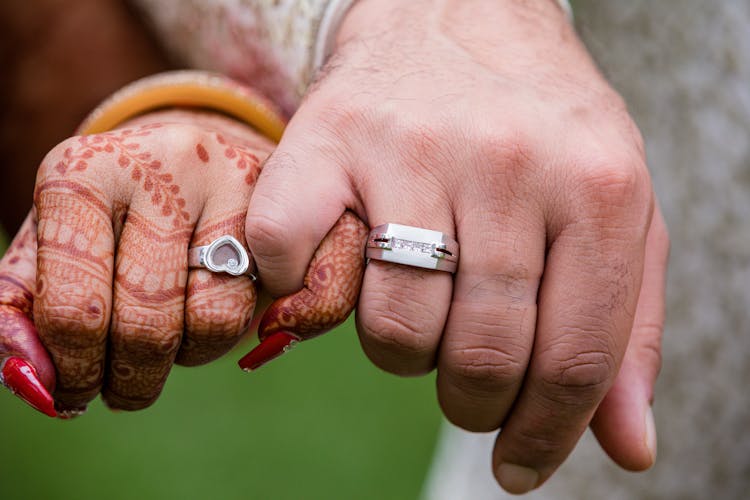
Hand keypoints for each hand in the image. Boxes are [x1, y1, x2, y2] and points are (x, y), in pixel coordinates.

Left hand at [0, 109, 366, 415]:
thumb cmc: (108, 217)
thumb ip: (16, 314)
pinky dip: (241, 336)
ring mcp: (231, 177)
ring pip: (216, 320)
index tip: (70, 389)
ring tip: (169, 344)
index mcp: (81, 171)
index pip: (75, 307)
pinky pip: (272, 304)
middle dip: (129, 378)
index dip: (71, 369)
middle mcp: (161, 161)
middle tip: (122, 389)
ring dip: (188, 356)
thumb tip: (30, 378)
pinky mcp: (282, 204)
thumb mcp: (47, 251)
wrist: (180, 160)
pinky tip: (215, 321)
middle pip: (147, 321)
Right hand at [244, 0, 668, 492]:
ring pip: (395, 327)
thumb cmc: (541, 123)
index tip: (517, 466)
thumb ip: (628, 325)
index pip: (577, 359)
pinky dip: (302, 290)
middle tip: (464, 382)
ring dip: (400, 353)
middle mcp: (507, 161)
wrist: (455, 11)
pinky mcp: (326, 135)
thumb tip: (627, 447)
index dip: (544, 436)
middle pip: (481, 354)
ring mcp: (409, 147)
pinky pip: (293, 259)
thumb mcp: (614, 208)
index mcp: (599, 187)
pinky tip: (338, 270)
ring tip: (416, 314)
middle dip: (471, 402)